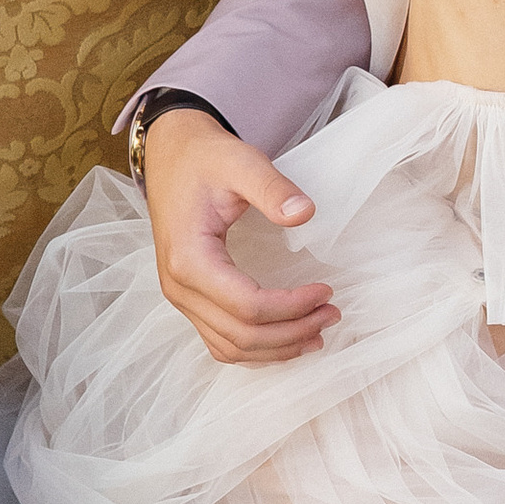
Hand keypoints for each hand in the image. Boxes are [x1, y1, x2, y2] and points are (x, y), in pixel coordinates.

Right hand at [143, 106, 336, 364]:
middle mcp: (179, 287)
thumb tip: (305, 213)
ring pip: (230, 347)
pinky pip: (220, 340)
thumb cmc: (207, 160)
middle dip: (292, 331)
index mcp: (189, 259)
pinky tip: (286, 337)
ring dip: (277, 347)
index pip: (248, 306)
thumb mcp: (242, 163)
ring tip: (318, 331)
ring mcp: (180, 297)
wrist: (172, 155)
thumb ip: (273, 188)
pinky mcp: (188, 298)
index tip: (327, 289)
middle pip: (241, 335)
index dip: (292, 306)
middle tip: (332, 313)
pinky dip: (255, 348)